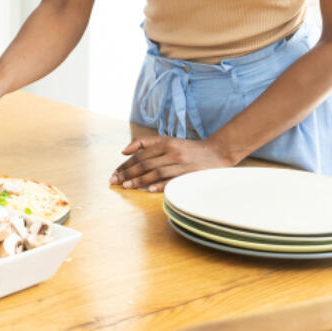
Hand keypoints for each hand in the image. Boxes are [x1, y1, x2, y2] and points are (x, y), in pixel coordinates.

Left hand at [110, 136, 235, 191]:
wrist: (216, 152)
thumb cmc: (187, 148)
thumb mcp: (167, 140)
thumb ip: (144, 143)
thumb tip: (123, 151)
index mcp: (165, 143)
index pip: (140, 154)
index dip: (126, 164)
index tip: (115, 173)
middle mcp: (172, 152)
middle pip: (145, 163)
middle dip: (128, 173)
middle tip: (115, 181)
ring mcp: (181, 163)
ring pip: (156, 172)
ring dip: (140, 180)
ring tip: (127, 186)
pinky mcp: (190, 174)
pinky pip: (172, 180)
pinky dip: (160, 185)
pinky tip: (148, 189)